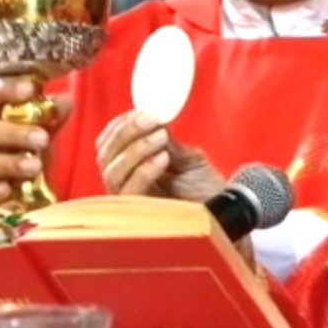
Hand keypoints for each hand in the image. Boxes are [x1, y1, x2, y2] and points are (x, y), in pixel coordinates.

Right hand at [0, 77, 71, 207]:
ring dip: (8, 163)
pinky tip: (8, 190)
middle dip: (13, 133)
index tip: (31, 89)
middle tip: (43, 139)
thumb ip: (48, 119)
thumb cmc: (13, 152)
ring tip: (35, 166)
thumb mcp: (33, 133)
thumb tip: (65, 102)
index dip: (8, 88)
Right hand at [95, 110, 225, 200]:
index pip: (106, 145)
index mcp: (128, 168)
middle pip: (104, 157)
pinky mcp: (139, 216)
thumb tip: (151, 118)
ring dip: (136, 148)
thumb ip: (165, 141)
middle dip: (126, 133)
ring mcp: (129, 201)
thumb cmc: (203, 186)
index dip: (119, 126)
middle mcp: (122, 185)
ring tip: (161, 136)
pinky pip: (130, 191)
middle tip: (151, 120)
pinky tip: (163, 157)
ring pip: (112, 172)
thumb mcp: (185, 156)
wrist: (223, 210)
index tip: (141, 112)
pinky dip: (143, 170)